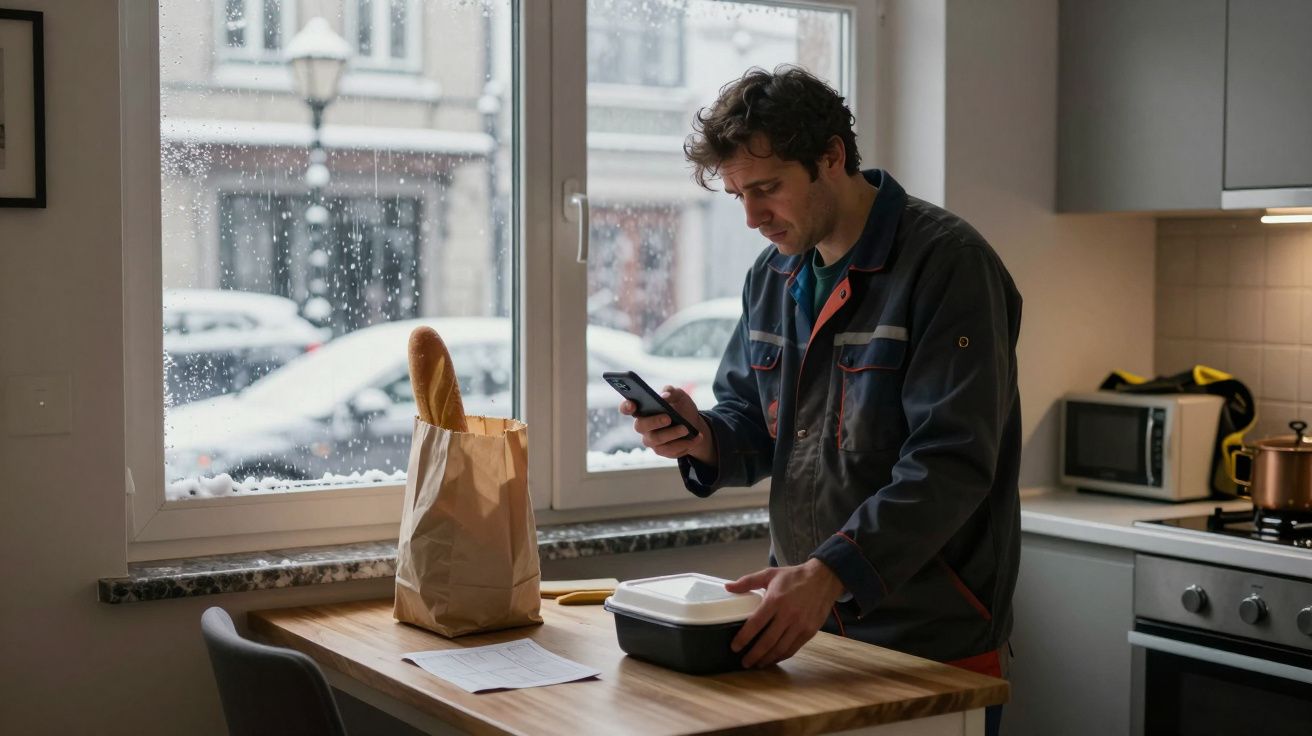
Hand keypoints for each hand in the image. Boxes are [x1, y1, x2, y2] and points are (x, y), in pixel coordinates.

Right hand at [618, 386, 715, 464]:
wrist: (694, 424)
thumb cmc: (681, 408)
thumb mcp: (680, 396)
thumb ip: (671, 391)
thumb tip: (664, 395)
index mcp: (643, 409)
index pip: (627, 408)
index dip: (626, 407)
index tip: (632, 405)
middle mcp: (643, 426)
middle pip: (640, 426)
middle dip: (654, 422)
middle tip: (668, 418)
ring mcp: (652, 440)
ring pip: (656, 440)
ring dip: (672, 434)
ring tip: (686, 429)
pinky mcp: (663, 451)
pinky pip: (670, 450)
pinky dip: (686, 443)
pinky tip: (697, 437)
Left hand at [726, 559, 845, 667]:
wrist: (824, 579)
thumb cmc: (794, 577)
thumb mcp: (770, 574)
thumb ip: (748, 581)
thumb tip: (728, 587)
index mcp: (775, 600)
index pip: (756, 623)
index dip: (743, 638)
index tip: (735, 647)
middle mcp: (788, 615)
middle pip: (767, 641)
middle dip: (753, 655)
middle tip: (744, 662)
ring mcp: (800, 625)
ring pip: (780, 648)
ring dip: (767, 659)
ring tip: (756, 664)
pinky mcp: (809, 631)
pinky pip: (793, 648)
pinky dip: (781, 656)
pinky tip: (773, 658)